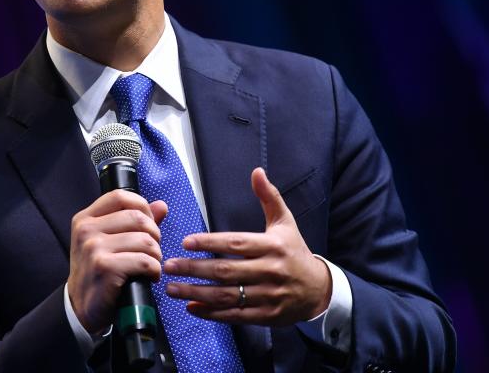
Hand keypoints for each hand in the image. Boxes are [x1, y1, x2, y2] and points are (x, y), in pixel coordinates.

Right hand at [67, 190, 168, 333]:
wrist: (81, 308)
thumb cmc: (97, 272)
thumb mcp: (108, 242)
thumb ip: (134, 222)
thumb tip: (161, 205)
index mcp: (85, 219)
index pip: (120, 197)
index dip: (142, 207)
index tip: (148, 224)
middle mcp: (87, 230)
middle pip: (137, 218)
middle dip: (154, 235)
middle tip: (152, 250)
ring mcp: (94, 248)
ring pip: (145, 241)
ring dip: (156, 255)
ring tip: (151, 265)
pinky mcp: (104, 268)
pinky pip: (144, 261)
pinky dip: (154, 270)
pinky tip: (150, 276)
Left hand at [163, 167, 330, 324]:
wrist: (319, 290)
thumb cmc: (295, 252)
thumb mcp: (285, 223)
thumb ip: (269, 197)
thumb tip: (257, 171)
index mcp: (272, 246)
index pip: (236, 244)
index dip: (209, 243)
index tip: (185, 242)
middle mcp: (269, 271)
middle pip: (226, 271)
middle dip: (194, 269)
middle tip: (169, 266)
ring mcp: (268, 296)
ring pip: (227, 296)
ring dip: (196, 293)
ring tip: (172, 288)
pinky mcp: (266, 316)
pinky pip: (235, 315)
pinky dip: (211, 313)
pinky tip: (191, 307)